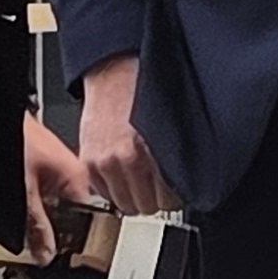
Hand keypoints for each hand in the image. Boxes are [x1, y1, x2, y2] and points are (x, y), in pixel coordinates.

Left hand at [21, 113, 93, 264]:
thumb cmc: (12, 138)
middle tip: (39, 251)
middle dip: (55, 233)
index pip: (88, 221)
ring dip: (41, 220)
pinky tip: (20, 213)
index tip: (61, 258)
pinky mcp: (43, 165)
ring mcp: (58, 168)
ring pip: (55, 206)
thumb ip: (36, 226)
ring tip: (26, 234)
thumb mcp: (22, 192)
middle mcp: (73, 172)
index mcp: (78, 177)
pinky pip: (44, 194)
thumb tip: (47, 255)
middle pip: (71, 216)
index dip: (74, 243)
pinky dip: (33, 205)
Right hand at [73, 55, 173, 215]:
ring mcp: (106, 163)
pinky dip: (113, 187)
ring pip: (126, 205)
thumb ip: (179, 157)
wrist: (114, 72)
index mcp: (155, 150)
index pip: (170, 201)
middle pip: (148, 207)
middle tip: (156, 182)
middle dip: (154, 197)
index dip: (175, 195)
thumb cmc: (144, 92)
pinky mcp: (88, 163)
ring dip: (133, 194)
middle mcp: (129, 159)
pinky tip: (120, 171)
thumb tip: (188, 185)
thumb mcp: (171, 124)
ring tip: (138, 177)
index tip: (175, 188)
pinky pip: (104, 195)